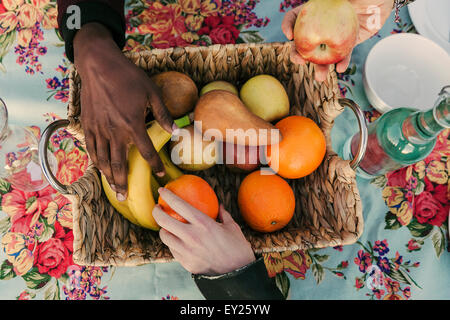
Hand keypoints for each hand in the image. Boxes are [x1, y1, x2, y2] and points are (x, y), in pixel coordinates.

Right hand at [73, 23, 174, 200]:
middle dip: (123, 182)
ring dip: (109, 177)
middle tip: (126, 198)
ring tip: (113, 190)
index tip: (160, 175)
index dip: (154, 165)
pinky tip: (99, 169)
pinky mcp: (88, 125)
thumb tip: (175, 131)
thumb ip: (163, 114)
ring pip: (103, 160)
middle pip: (119, 163)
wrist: (99, 65)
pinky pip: (91, 148)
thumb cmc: (128, 77)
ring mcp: (99, 129)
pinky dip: (96, 161)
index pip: (146, 152)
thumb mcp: (152, 92)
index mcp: (133, 124)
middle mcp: (115, 131)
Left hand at [152, 188, 255, 275]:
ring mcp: (187, 251)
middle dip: (156, 211)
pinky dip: (173, 243)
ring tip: (166, 226)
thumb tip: (219, 205)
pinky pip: (173, 250)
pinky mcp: (186, 263)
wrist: (238, 273)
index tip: (162, 190)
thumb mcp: (232, 227)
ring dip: (163, 229)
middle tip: (158, 208)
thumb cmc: (238, 248)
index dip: (167, 195)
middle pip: (163, 221)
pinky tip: (176, 240)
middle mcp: (192, 236)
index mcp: (203, 223)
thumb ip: (223, 214)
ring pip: (165, 237)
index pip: (179, 205)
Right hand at [282, 0, 393, 80]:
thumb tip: (315, 0)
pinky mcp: (348, 42)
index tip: (289, 36)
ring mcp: (334, 35)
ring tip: (320, 77)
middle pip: (304, 42)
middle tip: (300, 61)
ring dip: (320, 67)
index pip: (295, 17)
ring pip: (323, 54)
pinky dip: (342, 62)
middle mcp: (322, 25)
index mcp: (315, 11)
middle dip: (299, 54)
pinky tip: (340, 68)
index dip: (288, 26)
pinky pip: (344, 54)